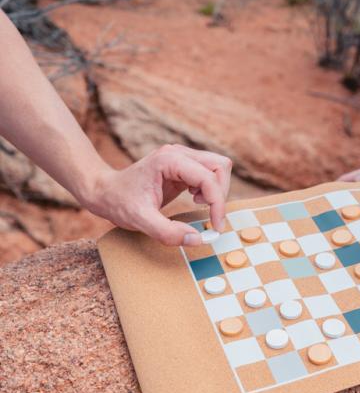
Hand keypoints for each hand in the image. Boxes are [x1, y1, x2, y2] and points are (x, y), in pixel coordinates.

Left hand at [83, 144, 231, 245]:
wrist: (104, 191)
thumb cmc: (119, 202)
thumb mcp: (140, 221)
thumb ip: (168, 232)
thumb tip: (198, 239)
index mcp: (169, 161)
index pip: (209, 177)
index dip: (218, 203)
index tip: (216, 226)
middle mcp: (179, 153)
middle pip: (220, 166)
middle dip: (219, 193)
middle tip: (206, 213)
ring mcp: (182, 157)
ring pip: (218, 167)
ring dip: (216, 190)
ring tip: (197, 203)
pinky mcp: (184, 165)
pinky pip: (209, 173)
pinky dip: (209, 189)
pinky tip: (193, 199)